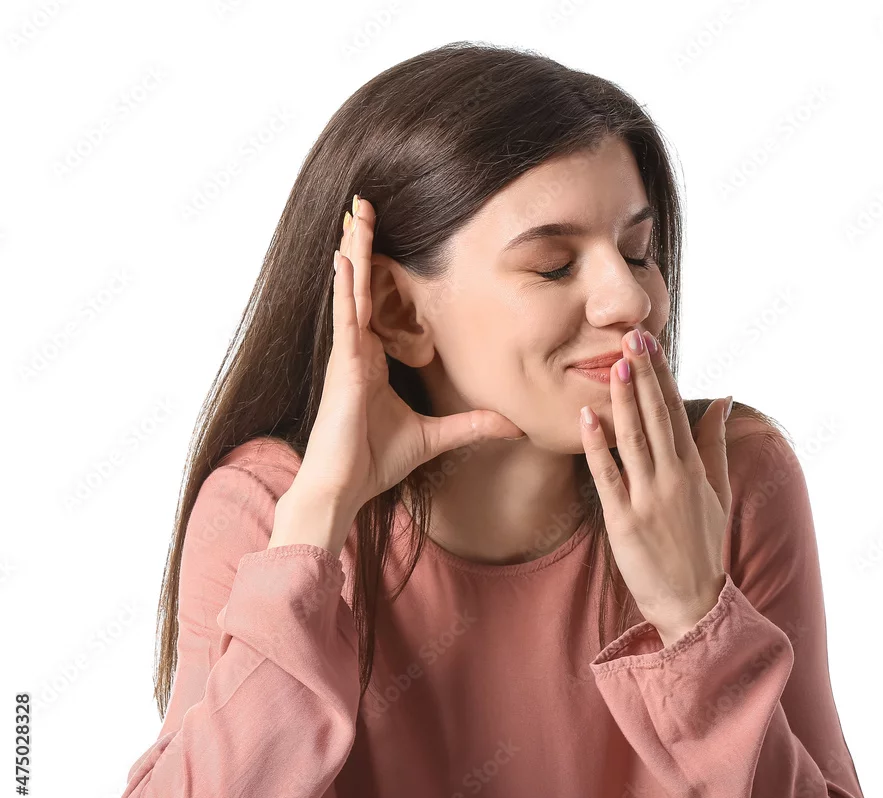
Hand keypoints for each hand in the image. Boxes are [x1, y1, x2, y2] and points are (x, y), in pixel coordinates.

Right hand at [291, 195, 525, 515]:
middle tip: (366, 202)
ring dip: (354, 249)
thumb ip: (472, 424)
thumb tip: (514, 426)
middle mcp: (357, 350)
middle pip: (363, 285)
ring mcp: (347, 355)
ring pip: (352, 291)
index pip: (378, 302)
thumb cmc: (376, 462)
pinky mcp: (344, 368)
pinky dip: (346, 289)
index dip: (378, 267)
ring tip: (357, 211)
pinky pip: (345, 320)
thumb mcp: (436, 437)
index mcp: (373, 360)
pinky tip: (344, 258)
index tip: (382, 235)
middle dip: (365, 243)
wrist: (344, 487)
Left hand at [579, 327, 732, 645]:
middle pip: (655, 417)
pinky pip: (608, 478)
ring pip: (634, 440)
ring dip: (623, 401)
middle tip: (630, 336)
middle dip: (642, 375)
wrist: (694, 603)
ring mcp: (648, 499)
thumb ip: (716, 445)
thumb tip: (722, 400)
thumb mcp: (718, 493)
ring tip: (614, 364)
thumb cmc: (703, 547)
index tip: (650, 343)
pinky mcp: (624, 522)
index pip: (676, 411)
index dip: (660, 376)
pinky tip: (588, 420)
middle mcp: (673, 478)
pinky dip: (598, 448)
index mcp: (694, 469)